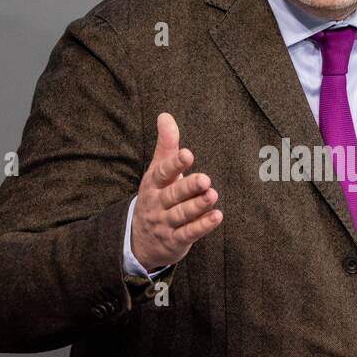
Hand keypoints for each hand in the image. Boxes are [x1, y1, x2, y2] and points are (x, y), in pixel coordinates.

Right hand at [131, 112, 221, 269]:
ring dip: (197, 206)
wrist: (139, 240)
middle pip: (173, 195)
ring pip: (181, 214)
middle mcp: (157, 203)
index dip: (175, 164)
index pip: (163, 172)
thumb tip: (165, 115)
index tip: (188, 154)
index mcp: (153, 184)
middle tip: (206, 180)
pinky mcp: (175, 240)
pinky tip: (217, 216)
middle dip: (189, 187)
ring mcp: (164, 223)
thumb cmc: (156, 197)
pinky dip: (202, 226)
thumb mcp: (157, 171)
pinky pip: (188, 233)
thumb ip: (166, 145)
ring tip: (213, 196)